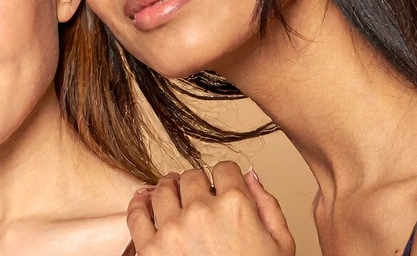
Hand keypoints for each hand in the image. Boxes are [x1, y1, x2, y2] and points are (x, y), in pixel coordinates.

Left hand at [127, 161, 294, 255]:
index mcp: (236, 206)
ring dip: (168, 188)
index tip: (221, 181)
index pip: (224, 168)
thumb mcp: (280, 244)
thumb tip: (251, 177)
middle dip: (196, 182)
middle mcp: (201, 212)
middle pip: (191, 176)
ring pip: (163, 189)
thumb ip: (267, 205)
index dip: (224, 175)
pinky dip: (139, 204)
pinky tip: (145, 202)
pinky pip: (136, 214)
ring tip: (172, 194)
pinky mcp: (150, 249)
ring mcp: (172, 229)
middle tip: (197, 192)